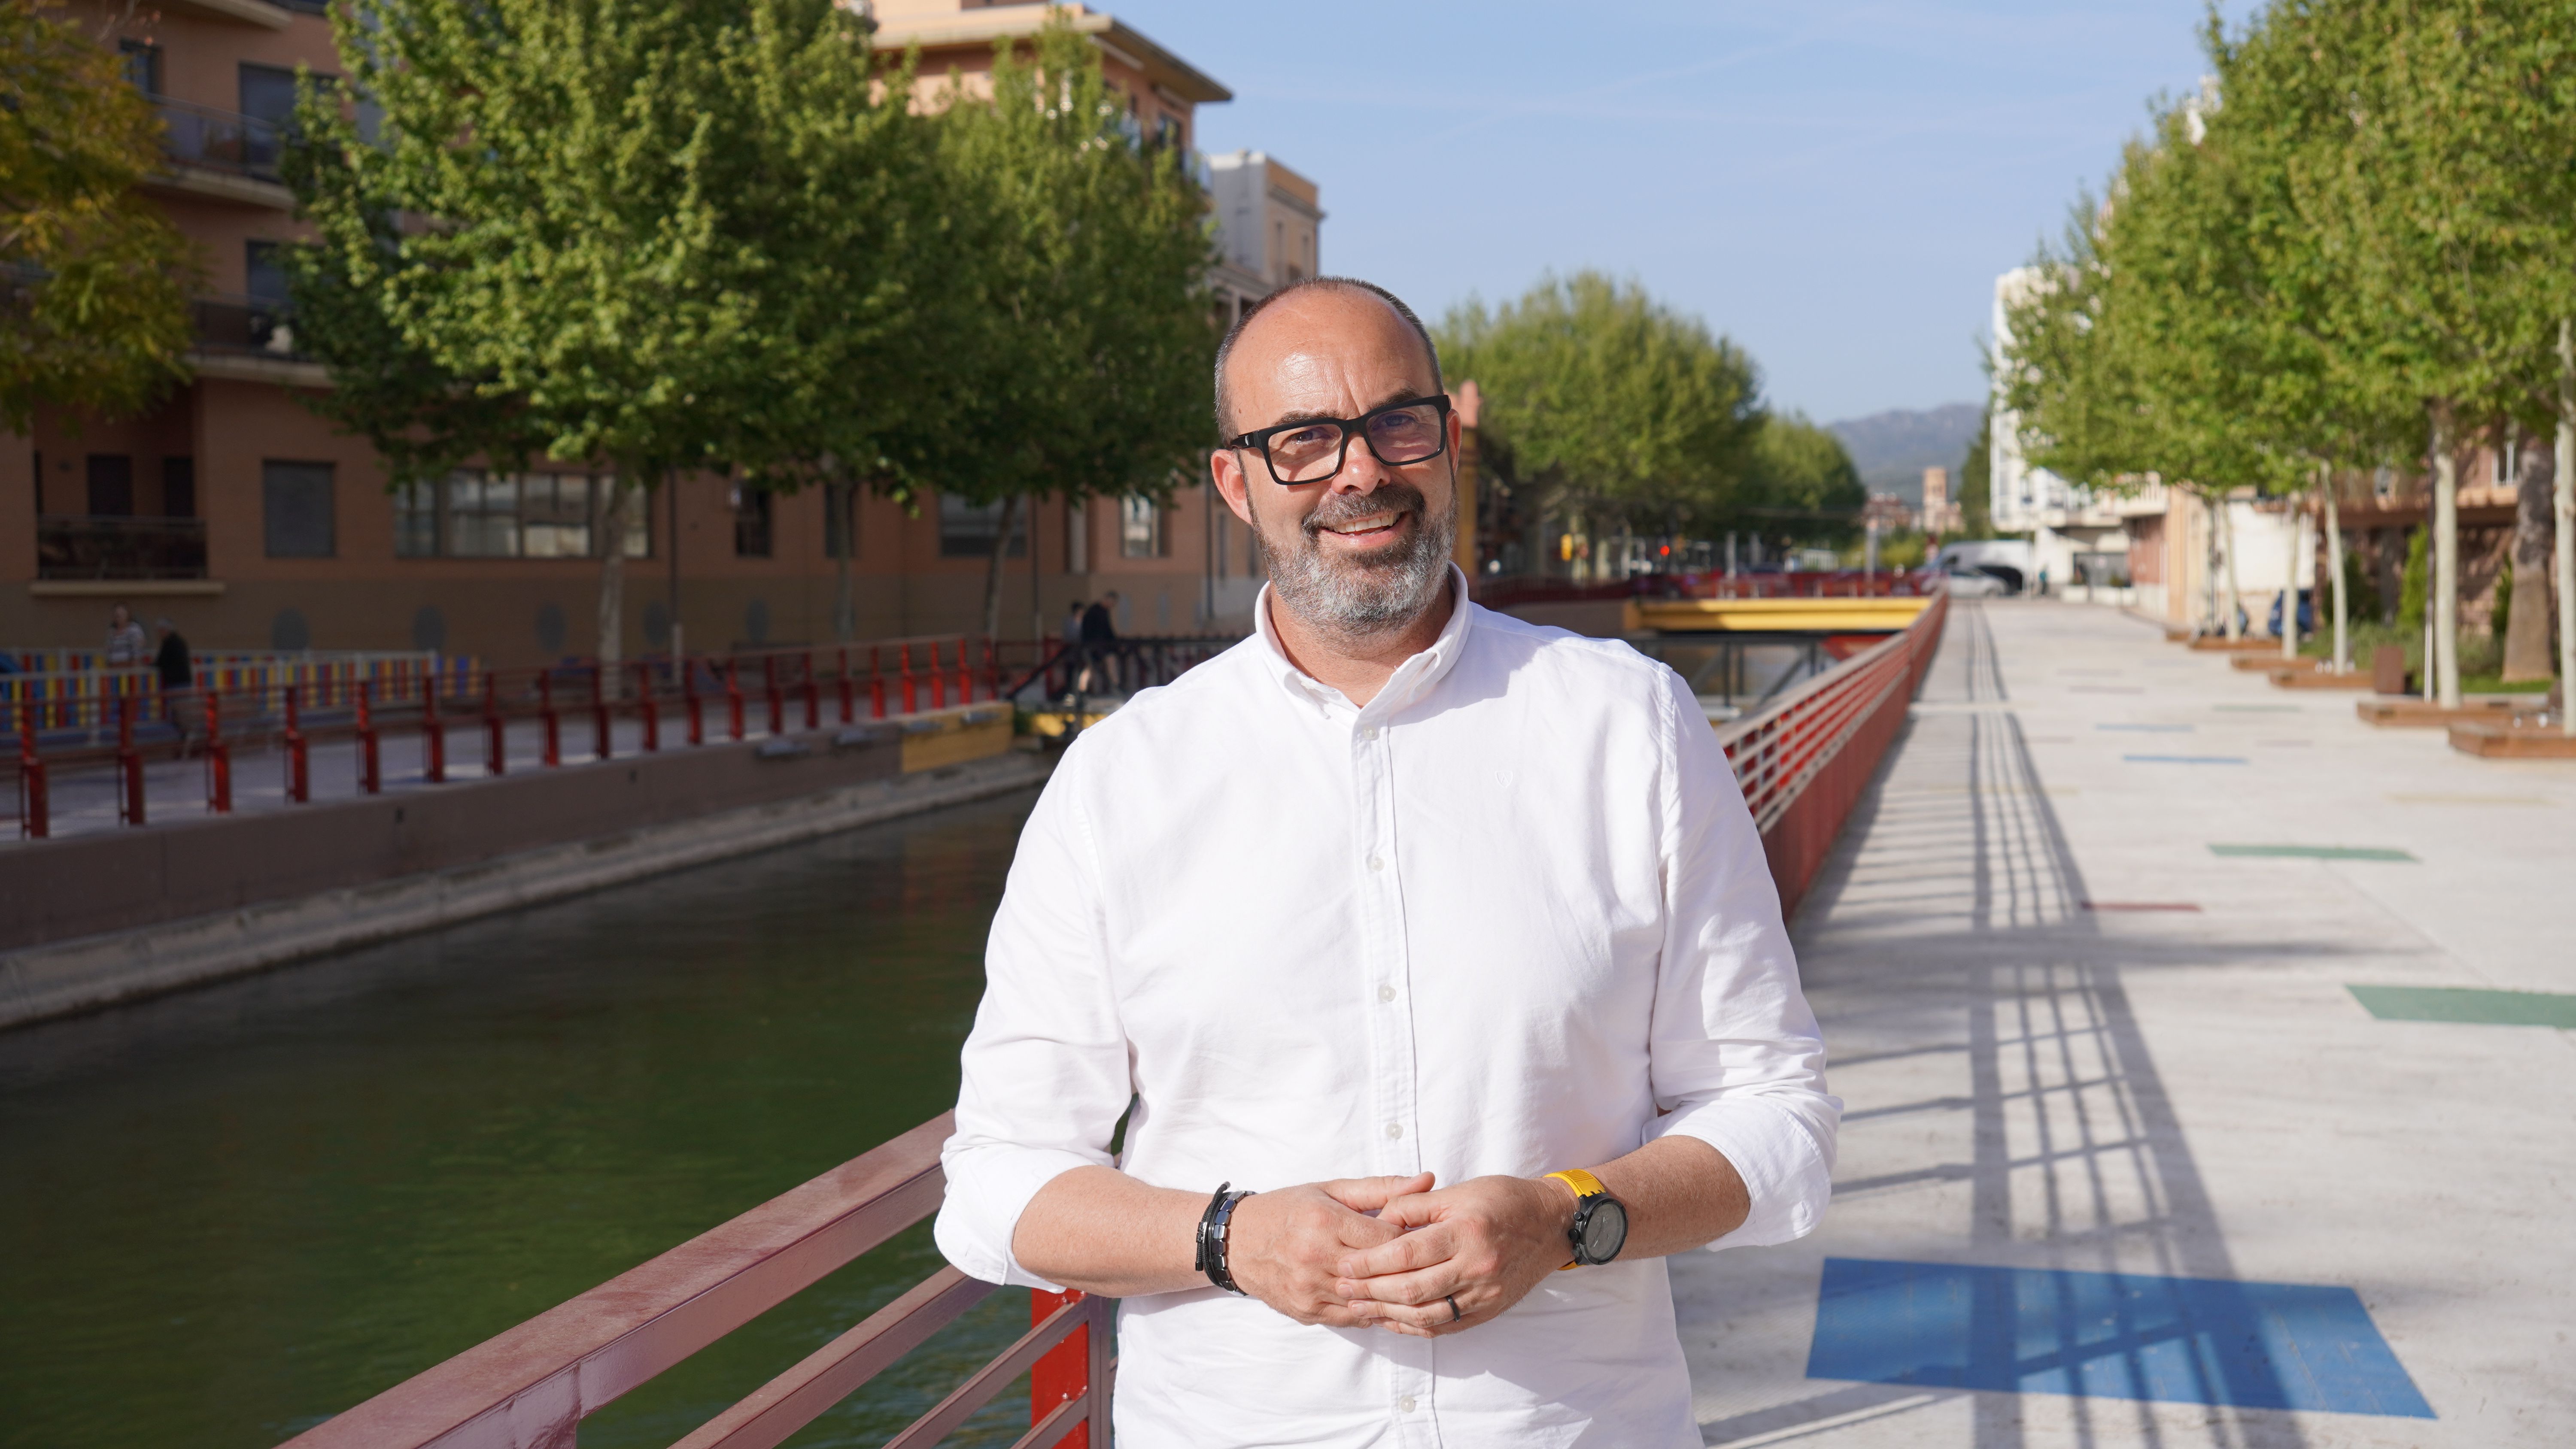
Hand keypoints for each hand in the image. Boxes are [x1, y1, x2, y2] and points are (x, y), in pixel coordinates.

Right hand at [1223, 1174, 1434, 1326]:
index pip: (1387, 1240)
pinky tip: (1392, 1303)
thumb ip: (1381, 1188)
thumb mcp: (1331, 1189)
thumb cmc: (1287, 1209)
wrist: (1237, 1242)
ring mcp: (1310, 1290)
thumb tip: (1428, 1181)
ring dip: (1397, 1297)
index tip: (1427, 1238)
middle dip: (1411, 1271)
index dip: (1413, 1241)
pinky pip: (1353, 1318)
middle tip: (1433, 1266)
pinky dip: (1375, 1312)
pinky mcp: (1307, 1311)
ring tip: (1420, 1288)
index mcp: (1324, 1222)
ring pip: (1370, 1302)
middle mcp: (1316, 1259)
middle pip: (1381, 1274)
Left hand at [1329, 1175, 1573, 1335]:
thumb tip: (1378, 1220)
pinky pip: (1446, 1325)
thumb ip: (1415, 1205)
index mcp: (1465, 1232)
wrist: (1552, 1224)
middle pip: (1412, 1289)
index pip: (1406, 1254)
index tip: (1345, 1264)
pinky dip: (1416, 1326)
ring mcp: (1484, 1293)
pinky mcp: (1489, 1309)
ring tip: (1359, 1308)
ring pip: (1427, 1314)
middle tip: (1342, 1289)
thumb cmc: (1503, 1199)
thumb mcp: (1458, 1191)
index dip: (1370, 1262)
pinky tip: (1393, 1320)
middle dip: (1371, 1291)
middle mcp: (1476, 1267)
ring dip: (1388, 1314)